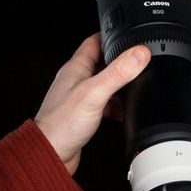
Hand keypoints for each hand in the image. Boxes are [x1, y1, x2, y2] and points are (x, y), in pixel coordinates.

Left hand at [34, 34, 150, 174]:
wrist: (50, 154)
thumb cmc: (61, 124)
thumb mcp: (95, 93)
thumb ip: (118, 72)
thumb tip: (139, 53)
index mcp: (75, 68)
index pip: (94, 42)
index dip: (112, 36)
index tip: (129, 36)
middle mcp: (76, 80)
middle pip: (102, 63)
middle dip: (120, 63)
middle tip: (138, 64)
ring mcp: (79, 98)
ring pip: (104, 84)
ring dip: (119, 86)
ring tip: (133, 90)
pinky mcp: (83, 115)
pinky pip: (104, 104)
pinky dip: (115, 106)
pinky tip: (122, 113)